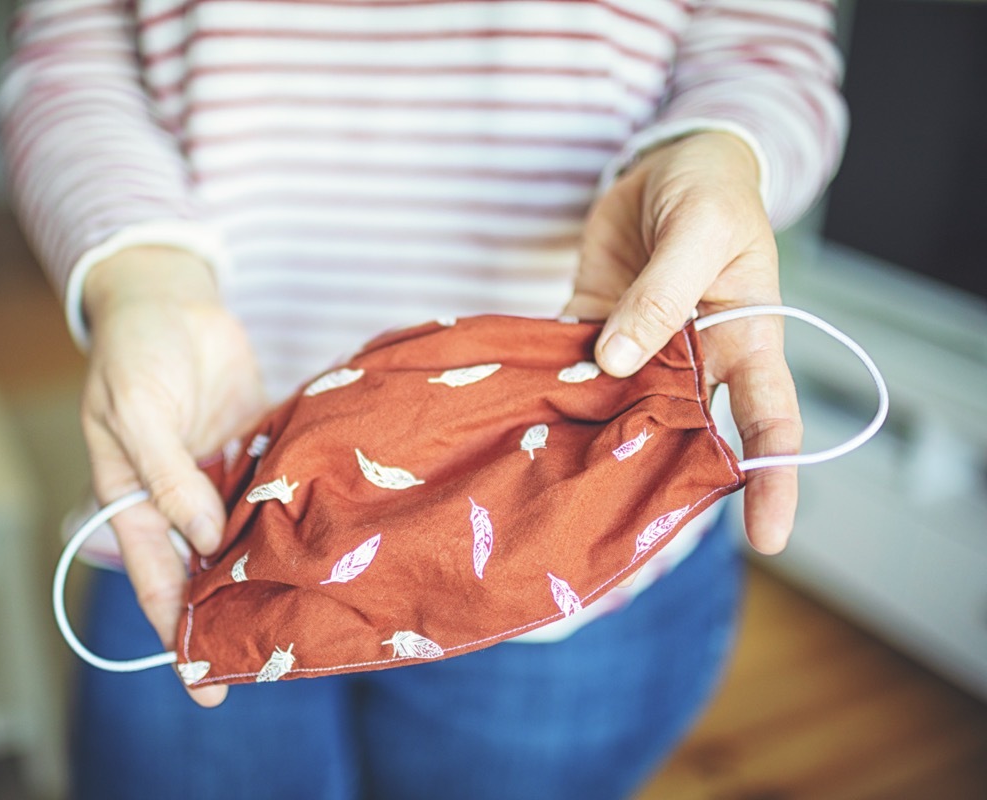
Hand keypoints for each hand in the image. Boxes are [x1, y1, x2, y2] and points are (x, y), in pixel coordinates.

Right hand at [82, 247, 266, 705]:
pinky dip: (293, 515)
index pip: (155, 579)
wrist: (170, 297)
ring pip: (244, 538)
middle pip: (204, 572)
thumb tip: (205, 541)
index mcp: (133, 499)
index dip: (176, 632)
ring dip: (267, 571)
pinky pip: (273, 491)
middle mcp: (178, 499)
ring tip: (305, 615)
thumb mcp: (136, 412)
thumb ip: (168, 476)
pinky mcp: (255, 450)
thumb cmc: (136, 353)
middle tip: (266, 664)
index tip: (200, 683)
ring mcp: (219, 476)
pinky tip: (328, 543)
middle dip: (229, 617)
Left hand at [566, 131, 800, 554]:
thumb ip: (660, 296)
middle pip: (686, 435)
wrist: (665, 162)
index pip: (772, 421)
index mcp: (746, 339)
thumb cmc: (709, 192)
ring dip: (593, 443)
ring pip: (621, 410)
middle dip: (661, 483)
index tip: (771, 540)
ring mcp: (641, 350)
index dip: (774, 481)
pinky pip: (574, 370)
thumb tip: (614, 361)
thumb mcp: (698, 231)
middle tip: (623, 533)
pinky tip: (521, 420)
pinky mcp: (592, 330)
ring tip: (557, 493)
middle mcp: (695, 360)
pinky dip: (551, 392)